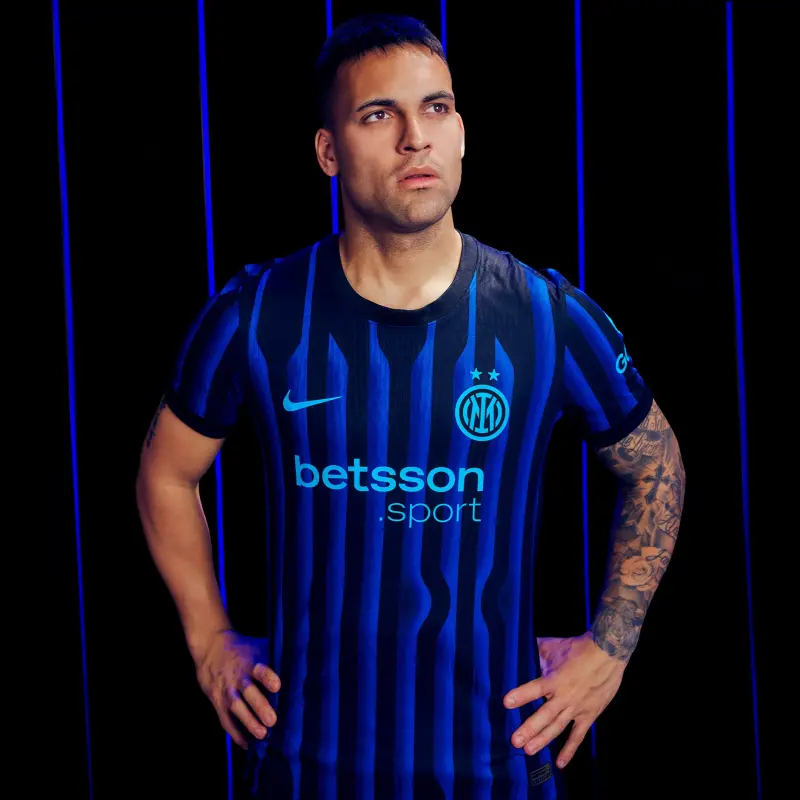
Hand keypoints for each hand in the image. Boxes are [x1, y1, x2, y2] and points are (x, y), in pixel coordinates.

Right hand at [194, 630, 280, 748]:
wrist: (211, 650)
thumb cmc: (244, 650)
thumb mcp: (258, 646)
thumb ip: (276, 655)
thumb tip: (303, 661)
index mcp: (250, 661)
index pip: (259, 668)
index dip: (267, 677)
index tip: (277, 686)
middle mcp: (237, 677)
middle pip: (247, 691)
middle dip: (260, 706)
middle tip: (272, 720)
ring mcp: (226, 690)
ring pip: (236, 707)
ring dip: (248, 722)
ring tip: (262, 735)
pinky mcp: (217, 702)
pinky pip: (225, 719)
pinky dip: (235, 733)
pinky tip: (246, 744)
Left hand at [503, 631, 624, 767]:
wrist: (609, 654)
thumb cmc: (580, 649)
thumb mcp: (556, 646)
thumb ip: (538, 650)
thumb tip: (521, 646)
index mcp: (556, 679)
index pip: (535, 688)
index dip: (522, 695)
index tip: (506, 703)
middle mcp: (565, 696)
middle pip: (545, 715)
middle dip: (529, 728)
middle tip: (515, 741)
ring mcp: (577, 708)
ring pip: (557, 727)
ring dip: (543, 739)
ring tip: (528, 751)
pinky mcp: (589, 715)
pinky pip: (578, 736)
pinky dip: (570, 750)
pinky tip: (560, 763)